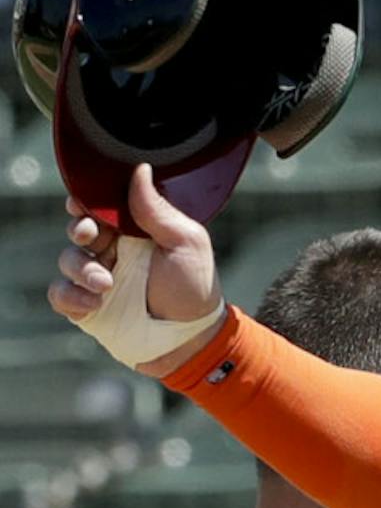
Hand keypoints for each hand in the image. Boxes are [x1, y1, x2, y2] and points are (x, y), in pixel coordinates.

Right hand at [49, 163, 225, 375]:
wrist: (190, 337)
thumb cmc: (194, 287)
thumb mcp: (186, 243)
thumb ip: (158, 210)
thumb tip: (140, 170)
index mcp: (136, 229)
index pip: (102, 207)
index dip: (87, 201)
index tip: (82, 202)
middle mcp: (113, 250)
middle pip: (79, 228)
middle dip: (80, 229)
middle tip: (90, 235)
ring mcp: (97, 277)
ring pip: (68, 259)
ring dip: (81, 268)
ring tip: (106, 285)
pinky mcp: (86, 305)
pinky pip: (60, 293)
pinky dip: (70, 296)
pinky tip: (94, 303)